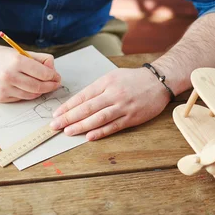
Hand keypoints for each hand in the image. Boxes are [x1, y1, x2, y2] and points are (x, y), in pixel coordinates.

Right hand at [0, 44, 61, 101]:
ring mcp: (3, 89)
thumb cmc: (0, 56)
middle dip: (50, 86)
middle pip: (38, 87)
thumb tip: (53, 71)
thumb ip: (39, 59)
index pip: (43, 73)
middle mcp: (9, 76)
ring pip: (30, 95)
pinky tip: (26, 88)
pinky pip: (19, 98)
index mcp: (16, 61)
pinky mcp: (0, 98)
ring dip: (39, 92)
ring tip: (42, 86)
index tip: (57, 77)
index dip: (53, 76)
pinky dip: (26, 94)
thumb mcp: (20, 52)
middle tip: (54, 84)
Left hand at [50, 67, 170, 139]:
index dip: (68, 106)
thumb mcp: (112, 77)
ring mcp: (123, 106)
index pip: (82, 96)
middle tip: (55, 125)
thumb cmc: (133, 79)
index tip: (56, 114)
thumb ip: (97, 89)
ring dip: (81, 126)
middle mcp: (113, 94)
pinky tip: (89, 136)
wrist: (159, 81)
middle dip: (69, 117)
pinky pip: (113, 126)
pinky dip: (100, 132)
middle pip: (87, 107)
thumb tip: (78, 103)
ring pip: (98, 118)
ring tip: (68, 131)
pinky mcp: (132, 117)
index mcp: (106, 82)